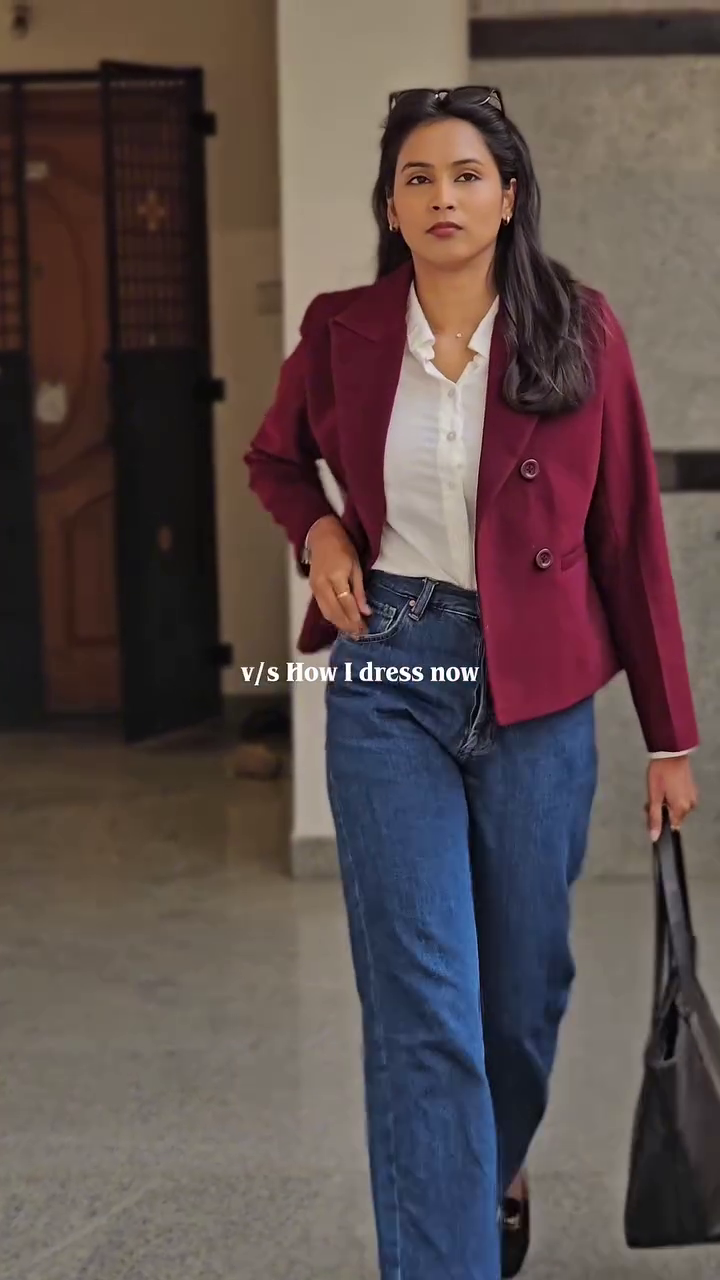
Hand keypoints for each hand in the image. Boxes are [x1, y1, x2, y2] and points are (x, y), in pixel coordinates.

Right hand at [306, 515, 371, 634]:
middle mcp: (323, 585)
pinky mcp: (312, 589)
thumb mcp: (356, 566)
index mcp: (336, 576)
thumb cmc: (343, 547)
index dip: (355, 618)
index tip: (365, 628)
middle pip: (335, 612)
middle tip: (359, 634)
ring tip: (352, 632)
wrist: (321, 536)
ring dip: (339, 625)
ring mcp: (315, 588)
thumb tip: (366, 611)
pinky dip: (332, 618)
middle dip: (347, 625)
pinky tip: (341, 622)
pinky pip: (322, 608)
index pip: (346, 603)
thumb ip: (360, 590)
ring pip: (327, 613)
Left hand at [646, 756, 698, 842]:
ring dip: (667, 803)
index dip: (658, 820)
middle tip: (651, 797)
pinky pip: (681, 799)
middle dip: (661, 810)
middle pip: (673, 817)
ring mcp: (693, 797)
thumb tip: (654, 837)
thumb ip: (654, 817)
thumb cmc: (660, 774)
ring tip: (658, 789)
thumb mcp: (654, 796)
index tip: (649, 810)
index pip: (670, 826)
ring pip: (677, 808)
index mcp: (681, 810)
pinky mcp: (692, 789)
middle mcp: (690, 806)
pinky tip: (666, 786)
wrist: (671, 753)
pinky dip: (673, 796)